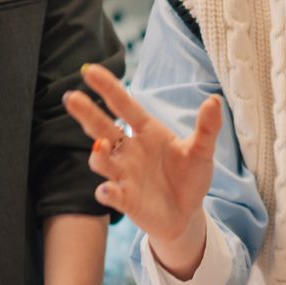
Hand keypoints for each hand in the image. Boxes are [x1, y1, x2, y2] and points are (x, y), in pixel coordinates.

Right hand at [63, 65, 220, 272]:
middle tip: (71, 98)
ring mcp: (124, 175)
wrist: (186, 214)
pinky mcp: (125, 200)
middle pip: (102, 128)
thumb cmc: (190, 177)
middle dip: (87, 113)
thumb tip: (214, 99)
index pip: (124, 105)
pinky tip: (106, 190)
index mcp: (147, 132)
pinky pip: (111, 194)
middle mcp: (129, 150)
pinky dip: (107, 192)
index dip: (108, 88)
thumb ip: (207, 127)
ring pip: (102, 160)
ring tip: (100, 146)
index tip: (89, 70)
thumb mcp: (201, 151)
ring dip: (98, 154)